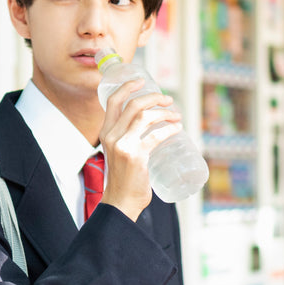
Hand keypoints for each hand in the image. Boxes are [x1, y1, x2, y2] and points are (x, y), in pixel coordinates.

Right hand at [98, 79, 181, 220]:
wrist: (120, 202)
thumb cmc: (125, 179)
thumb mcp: (119, 152)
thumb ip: (127, 139)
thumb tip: (152, 127)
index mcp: (105, 132)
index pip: (113, 100)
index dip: (128, 87)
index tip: (143, 81)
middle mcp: (111, 136)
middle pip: (134, 105)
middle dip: (155, 98)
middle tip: (169, 100)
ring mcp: (123, 146)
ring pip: (146, 116)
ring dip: (165, 113)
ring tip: (177, 116)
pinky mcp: (136, 156)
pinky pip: (156, 135)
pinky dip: (170, 129)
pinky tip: (178, 128)